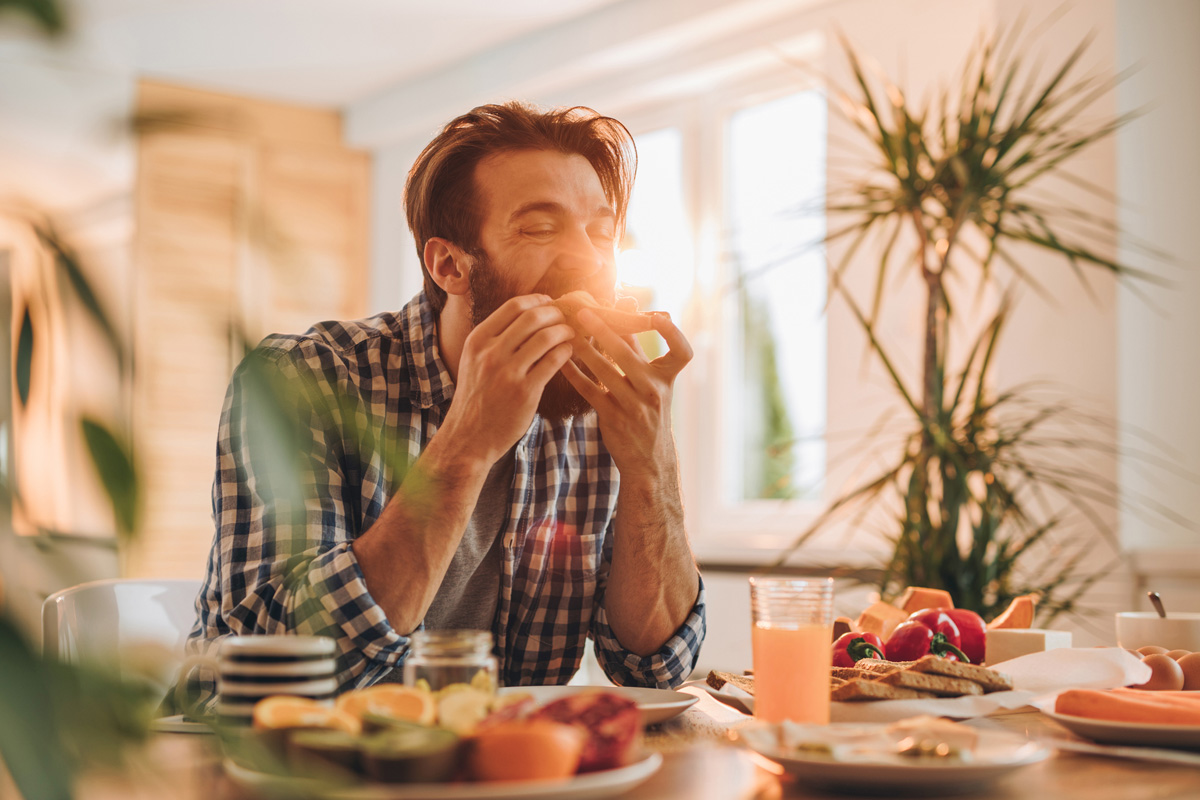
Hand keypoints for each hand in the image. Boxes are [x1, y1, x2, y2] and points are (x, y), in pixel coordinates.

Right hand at [440, 294, 574, 463]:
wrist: (469, 436)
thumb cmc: (477, 397)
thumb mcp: (474, 360)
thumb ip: (495, 338)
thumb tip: (528, 314)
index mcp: (478, 340)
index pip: (513, 306)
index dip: (538, 300)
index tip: (550, 303)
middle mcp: (490, 353)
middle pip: (532, 317)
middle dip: (555, 313)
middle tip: (566, 317)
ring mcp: (507, 372)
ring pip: (546, 337)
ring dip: (564, 331)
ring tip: (571, 333)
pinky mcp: (524, 392)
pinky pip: (553, 361)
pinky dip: (566, 351)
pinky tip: (569, 352)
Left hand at [559, 308, 692, 481]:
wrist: (649, 459)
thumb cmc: (649, 411)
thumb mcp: (652, 381)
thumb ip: (639, 347)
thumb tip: (628, 307)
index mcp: (667, 378)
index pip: (681, 351)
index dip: (672, 332)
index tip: (656, 315)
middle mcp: (654, 390)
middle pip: (628, 354)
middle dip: (604, 330)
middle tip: (584, 311)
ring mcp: (634, 405)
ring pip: (605, 370)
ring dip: (584, 349)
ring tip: (568, 332)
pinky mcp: (614, 418)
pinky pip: (590, 391)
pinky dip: (574, 374)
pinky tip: (561, 361)